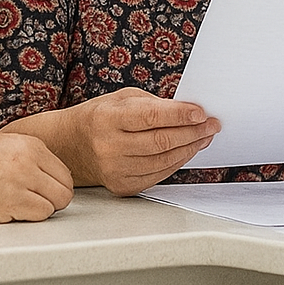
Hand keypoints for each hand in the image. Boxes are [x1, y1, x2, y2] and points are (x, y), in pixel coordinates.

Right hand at [0, 132, 73, 222]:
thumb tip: (57, 177)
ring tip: (22, 205)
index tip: (46, 191)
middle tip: (38, 201)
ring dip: (41, 209)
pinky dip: (28, 217)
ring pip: (54, 205)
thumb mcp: (9, 145)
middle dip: (54, 199)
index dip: (57, 186)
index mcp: (31, 146)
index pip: (65, 173)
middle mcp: (28, 163)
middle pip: (65, 191)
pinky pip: (38, 215)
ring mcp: (19, 184)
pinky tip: (12, 210)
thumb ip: (35, 157)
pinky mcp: (9, 204)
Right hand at [8, 87, 220, 195]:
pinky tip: (187, 150)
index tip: (202, 113)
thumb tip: (189, 112)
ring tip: (204, 136)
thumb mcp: (122, 99)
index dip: (180, 115)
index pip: (151, 117)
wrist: (71, 145)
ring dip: (190, 148)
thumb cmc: (101, 117)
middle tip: (212, 124)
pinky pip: (158, 175)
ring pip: (163, 161)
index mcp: (107, 118)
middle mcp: (108, 146)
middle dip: (193, 132)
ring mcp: (114, 169)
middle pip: (161, 142)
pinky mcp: (122, 185)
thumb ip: (154, 104)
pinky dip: (177, 162)